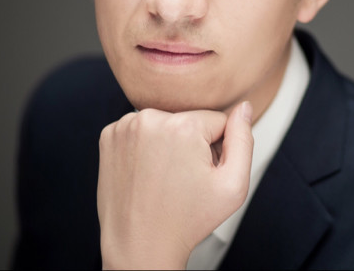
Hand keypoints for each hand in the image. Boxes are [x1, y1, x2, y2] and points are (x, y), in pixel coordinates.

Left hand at [97, 101, 253, 269]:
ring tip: (164, 175)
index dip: (217, 148)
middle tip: (184, 177)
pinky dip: (145, 144)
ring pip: (165, 122)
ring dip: (168, 141)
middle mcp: (150, 118)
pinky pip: (141, 128)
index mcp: (182, 127)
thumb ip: (243, 140)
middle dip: (192, 143)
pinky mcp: (109, 135)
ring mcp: (125, 126)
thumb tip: (244, 108)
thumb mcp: (232, 186)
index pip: (217, 120)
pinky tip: (146, 170)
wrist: (139, 246)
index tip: (202, 172)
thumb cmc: (186, 220)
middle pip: (189, 119)